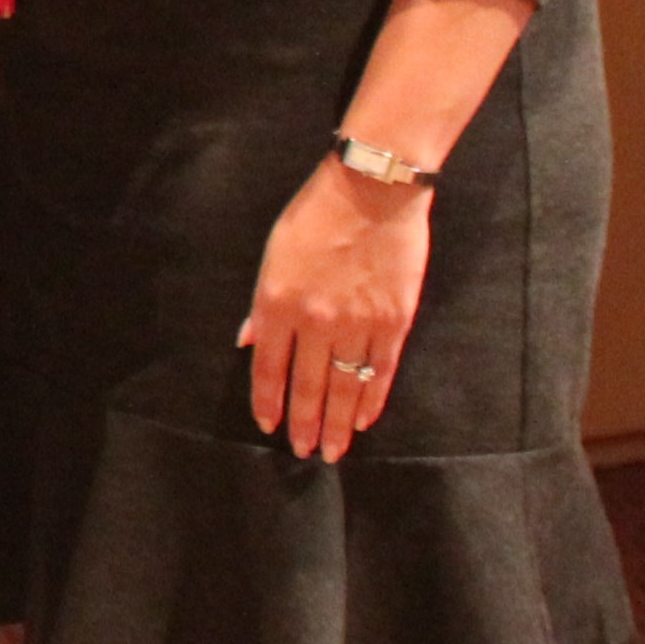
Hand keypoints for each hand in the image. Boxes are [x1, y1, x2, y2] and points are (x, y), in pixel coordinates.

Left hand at [239, 156, 431, 460]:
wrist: (372, 190)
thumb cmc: (316, 215)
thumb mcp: (273, 253)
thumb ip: (262, 305)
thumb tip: (249, 343)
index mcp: (278, 301)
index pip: (269, 367)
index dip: (267, 401)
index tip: (268, 426)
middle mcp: (316, 320)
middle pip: (307, 386)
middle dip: (303, 424)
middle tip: (303, 453)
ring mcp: (358, 323)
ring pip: (344, 387)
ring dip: (336, 423)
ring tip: (331, 451)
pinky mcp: (394, 321)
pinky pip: (381, 371)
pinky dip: (371, 399)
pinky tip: (363, 420)